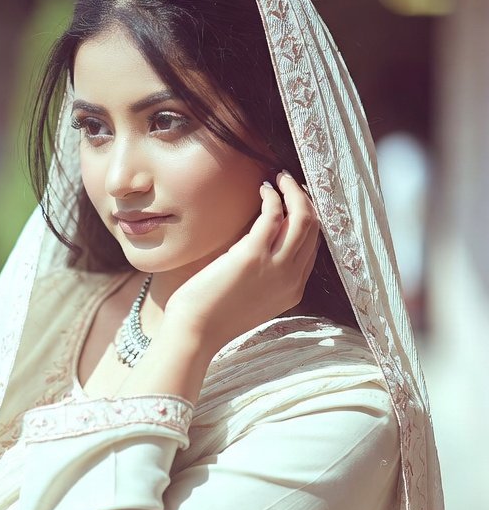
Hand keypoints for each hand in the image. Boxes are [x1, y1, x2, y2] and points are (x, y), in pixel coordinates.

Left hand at [162, 170, 319, 358]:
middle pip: (314, 229)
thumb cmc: (214, 314)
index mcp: (293, 290)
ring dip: (294, 191)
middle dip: (305, 200)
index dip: (307, 219)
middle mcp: (291, 278)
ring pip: (303, 218)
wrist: (195, 331)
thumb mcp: (253, 297)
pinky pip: (274, 215)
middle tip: (289, 182)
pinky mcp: (253, 255)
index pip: (313, 247)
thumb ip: (266, 275)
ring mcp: (276, 267)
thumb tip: (264, 242)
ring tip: (279, 178)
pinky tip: (263, 189)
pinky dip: (272, 196)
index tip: (295, 202)